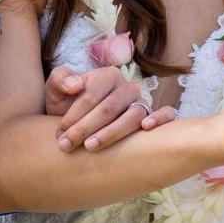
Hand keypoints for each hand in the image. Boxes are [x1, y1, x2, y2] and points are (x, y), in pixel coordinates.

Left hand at [43, 65, 174, 152]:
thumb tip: (75, 85)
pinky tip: (146, 128)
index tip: (59, 134)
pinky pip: (167, 114)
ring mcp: (142, 102)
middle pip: (108, 109)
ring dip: (111, 133)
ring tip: (90, 147)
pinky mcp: (153, 116)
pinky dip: (161, 118)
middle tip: (66, 146)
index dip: (73, 115)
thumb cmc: (67, 106)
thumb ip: (60, 80)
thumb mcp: (56, 90)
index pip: (91, 96)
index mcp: (107, 75)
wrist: (78, 125)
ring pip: (132, 117)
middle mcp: (128, 88)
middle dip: (85, 129)